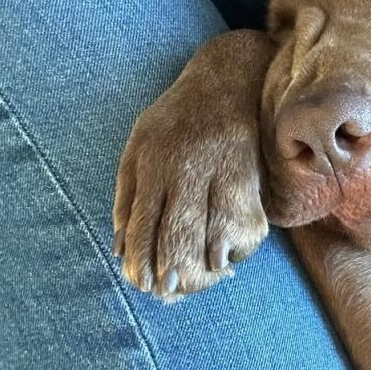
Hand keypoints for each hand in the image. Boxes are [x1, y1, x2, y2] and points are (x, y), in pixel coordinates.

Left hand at [113, 29, 274, 298]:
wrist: (232, 78)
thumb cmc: (179, 118)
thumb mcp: (139, 143)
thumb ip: (128, 196)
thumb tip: (119, 249)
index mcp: (152, 157)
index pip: (142, 218)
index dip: (140, 256)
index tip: (140, 283)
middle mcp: (186, 164)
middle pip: (177, 229)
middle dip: (171, 268)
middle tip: (167, 291)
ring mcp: (220, 168)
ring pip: (212, 230)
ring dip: (205, 265)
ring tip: (199, 280)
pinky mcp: (250, 173)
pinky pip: (245, 220)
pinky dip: (237, 245)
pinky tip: (228, 258)